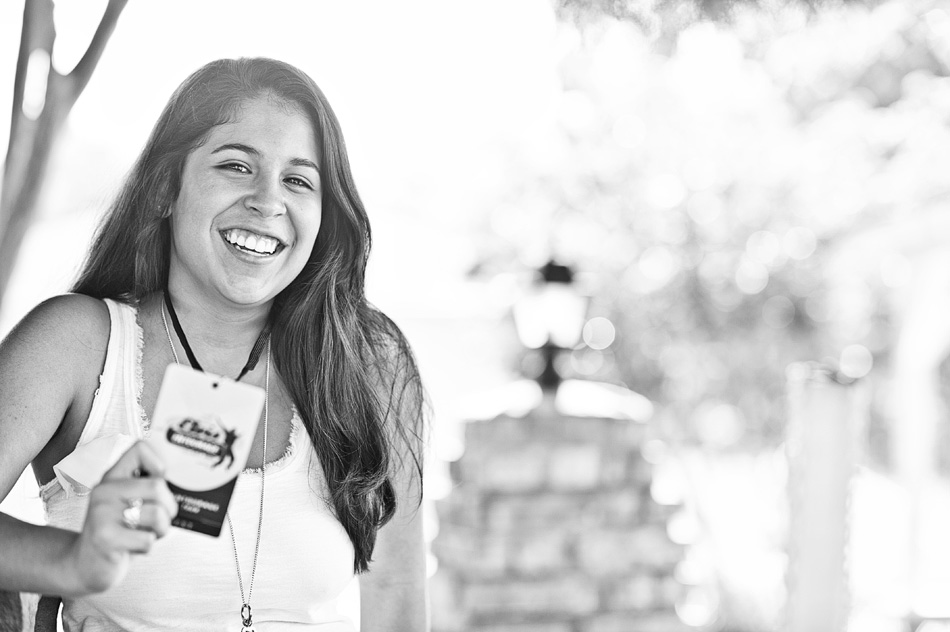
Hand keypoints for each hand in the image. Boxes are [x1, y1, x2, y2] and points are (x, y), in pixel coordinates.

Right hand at [65, 441, 177, 593]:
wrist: (86, 565)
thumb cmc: (119, 532)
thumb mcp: (129, 503)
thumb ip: (149, 489)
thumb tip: (185, 479)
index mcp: (113, 478)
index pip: (139, 448)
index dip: (159, 463)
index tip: (159, 482)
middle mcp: (105, 491)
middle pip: (158, 487)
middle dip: (168, 509)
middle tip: (158, 520)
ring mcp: (102, 514)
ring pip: (157, 514)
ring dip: (160, 530)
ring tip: (146, 533)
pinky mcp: (105, 538)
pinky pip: (147, 540)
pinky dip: (147, 547)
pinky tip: (132, 547)